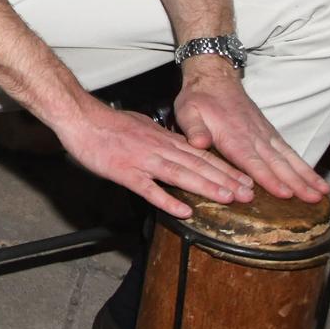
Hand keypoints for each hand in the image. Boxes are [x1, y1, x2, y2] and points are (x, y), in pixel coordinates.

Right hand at [54, 93, 254, 218]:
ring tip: (228, 199)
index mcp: (163, 138)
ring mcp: (142, 160)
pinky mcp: (125, 172)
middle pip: (197, 165)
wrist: (80, 118)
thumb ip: (160, 138)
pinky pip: (149, 189)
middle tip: (248, 194)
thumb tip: (177, 146)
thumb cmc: (107, 123)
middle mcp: (158, 148)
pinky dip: (167, 200)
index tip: (244, 179)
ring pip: (180, 174)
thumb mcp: (141, 125)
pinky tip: (183, 211)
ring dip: (206, 187)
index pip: (201, 154)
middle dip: (225, 180)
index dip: (225, 168)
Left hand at [172, 57, 327, 203]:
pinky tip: (315, 179)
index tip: (284, 193)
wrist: (215, 79)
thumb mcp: (187, 111)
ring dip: (306, 176)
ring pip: (288, 158)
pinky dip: (304, 166)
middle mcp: (254, 137)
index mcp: (232, 136)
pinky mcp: (270, 134)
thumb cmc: (199, 99)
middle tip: (314, 199)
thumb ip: (193, 128)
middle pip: (277, 163)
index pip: (252, 161)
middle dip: (296, 183)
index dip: (268, 178)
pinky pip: (290, 151)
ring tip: (322, 192)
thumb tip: (199, 142)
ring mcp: (265, 135)